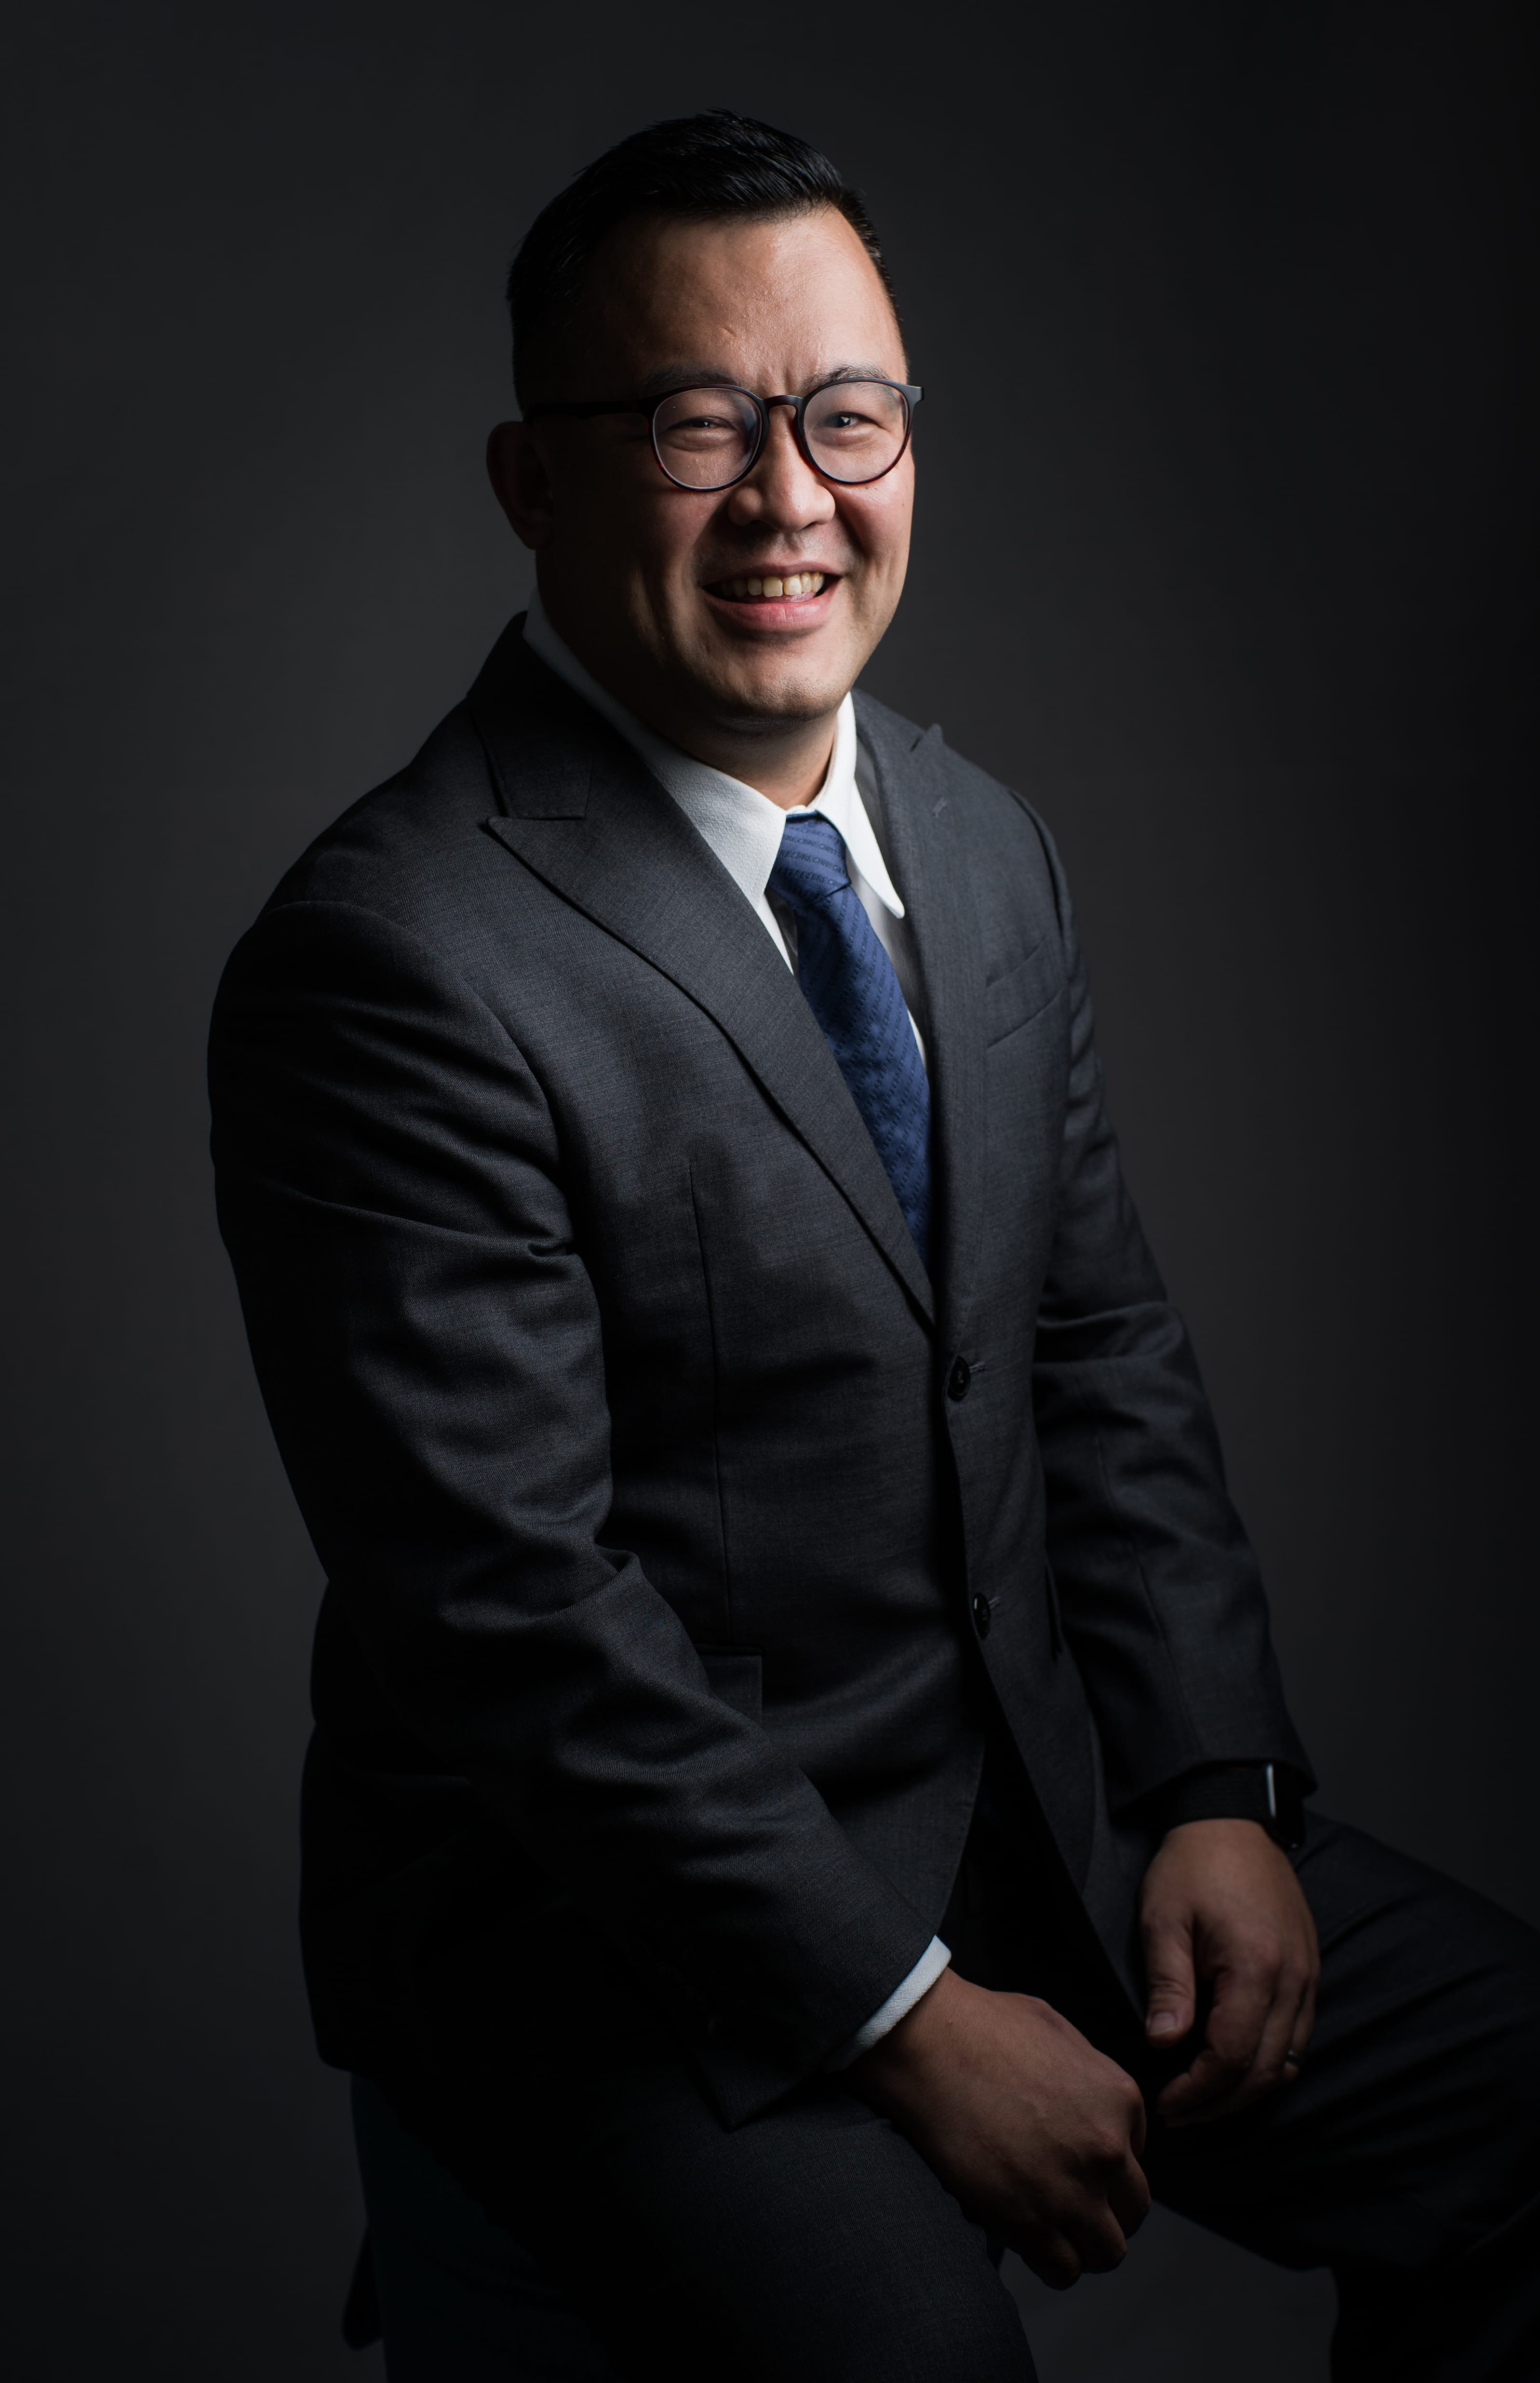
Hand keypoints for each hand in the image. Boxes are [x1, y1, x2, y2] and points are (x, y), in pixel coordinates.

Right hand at [849, 1967, 1149, 2287]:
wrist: (929, 2045)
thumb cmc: (982, 2027)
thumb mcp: (1057, 2029)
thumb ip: (1088, 2072)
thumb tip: (1088, 2102)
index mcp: (1118, 2098)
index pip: (1137, 2154)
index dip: (1107, 2163)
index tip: (1079, 2164)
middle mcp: (1106, 2148)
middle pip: (1133, 2210)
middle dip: (1107, 2211)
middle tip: (1074, 2205)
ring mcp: (1070, 2190)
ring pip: (1108, 2251)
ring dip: (1086, 2245)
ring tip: (1056, 2231)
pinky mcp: (1028, 2222)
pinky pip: (1064, 2270)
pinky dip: (1053, 2264)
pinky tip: (1031, 2241)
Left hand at [1140, 1818, 1319, 2126]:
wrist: (1232, 1819)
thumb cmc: (1191, 1865)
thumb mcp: (1163, 1919)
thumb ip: (1169, 1984)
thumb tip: (1163, 2044)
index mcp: (1257, 1967)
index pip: (1232, 2057)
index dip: (1197, 2090)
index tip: (1165, 2103)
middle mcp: (1294, 1979)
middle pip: (1266, 2071)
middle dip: (1220, 2103)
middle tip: (1179, 2113)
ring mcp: (1308, 1976)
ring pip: (1289, 2061)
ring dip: (1248, 2089)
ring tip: (1202, 2099)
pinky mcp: (1309, 1970)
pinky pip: (1298, 2036)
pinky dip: (1270, 2062)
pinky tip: (1235, 2066)